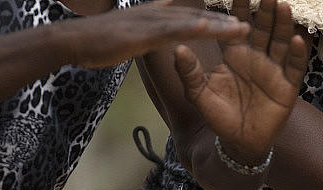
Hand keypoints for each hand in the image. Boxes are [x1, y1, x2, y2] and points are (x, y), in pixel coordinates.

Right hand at [67, 0, 250, 68]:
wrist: (73, 41)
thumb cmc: (99, 41)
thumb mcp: (130, 33)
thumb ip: (147, 30)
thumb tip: (158, 31)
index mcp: (155, 17)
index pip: (191, 17)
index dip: (214, 20)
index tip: (236, 24)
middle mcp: (156, 15)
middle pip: (198, 17)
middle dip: (225, 22)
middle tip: (249, 27)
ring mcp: (150, 22)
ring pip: (191, 22)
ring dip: (219, 25)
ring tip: (243, 29)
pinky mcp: (143, 34)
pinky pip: (172, 30)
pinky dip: (192, 28)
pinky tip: (209, 27)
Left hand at [172, 0, 308, 165]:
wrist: (239, 143)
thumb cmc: (219, 118)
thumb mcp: (199, 95)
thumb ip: (189, 72)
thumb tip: (177, 48)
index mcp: (234, 55)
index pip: (236, 25)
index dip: (238, 7)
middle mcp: (256, 58)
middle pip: (263, 28)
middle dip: (265, 9)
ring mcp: (274, 70)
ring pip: (281, 42)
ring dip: (283, 25)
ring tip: (283, 6)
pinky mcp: (288, 87)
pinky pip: (295, 67)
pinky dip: (298, 54)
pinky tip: (298, 39)